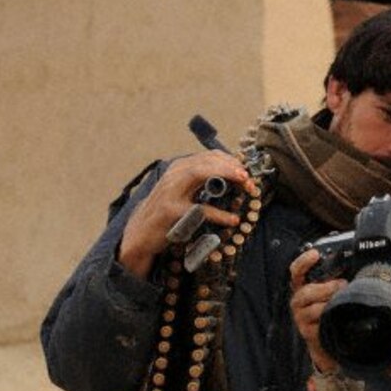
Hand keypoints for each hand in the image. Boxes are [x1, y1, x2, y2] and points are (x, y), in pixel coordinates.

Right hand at [119, 151, 256, 278]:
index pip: (209, 156)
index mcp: (180, 169)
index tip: (247, 172)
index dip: (231, 161)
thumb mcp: (184, 193)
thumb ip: (203, 183)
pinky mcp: (170, 211)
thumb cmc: (168, 214)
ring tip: (246, 185)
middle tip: (250, 180)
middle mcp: (174, 175)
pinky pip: (198, 209)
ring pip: (199, 173)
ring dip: (226, 175)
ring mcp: (170, 191)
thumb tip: (234, 178)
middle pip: (206, 161)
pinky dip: (218, 214)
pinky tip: (232, 219)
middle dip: (232, 167)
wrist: (141, 233)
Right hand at [289, 248, 344, 374]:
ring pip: (313, 310)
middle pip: (305, 292)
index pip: (297, 271)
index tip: (315, 254)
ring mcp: (301, 318)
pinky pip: (318, 326)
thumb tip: (354, 266)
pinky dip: (329, 321)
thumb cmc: (333, 311)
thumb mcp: (333, 293)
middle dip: (326, 288)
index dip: (303, 262)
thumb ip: (337, 280)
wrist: (332, 341)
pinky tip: (338, 318)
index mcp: (303, 287)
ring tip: (343, 302)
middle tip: (343, 285)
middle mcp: (298, 302)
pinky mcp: (308, 333)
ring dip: (329, 305)